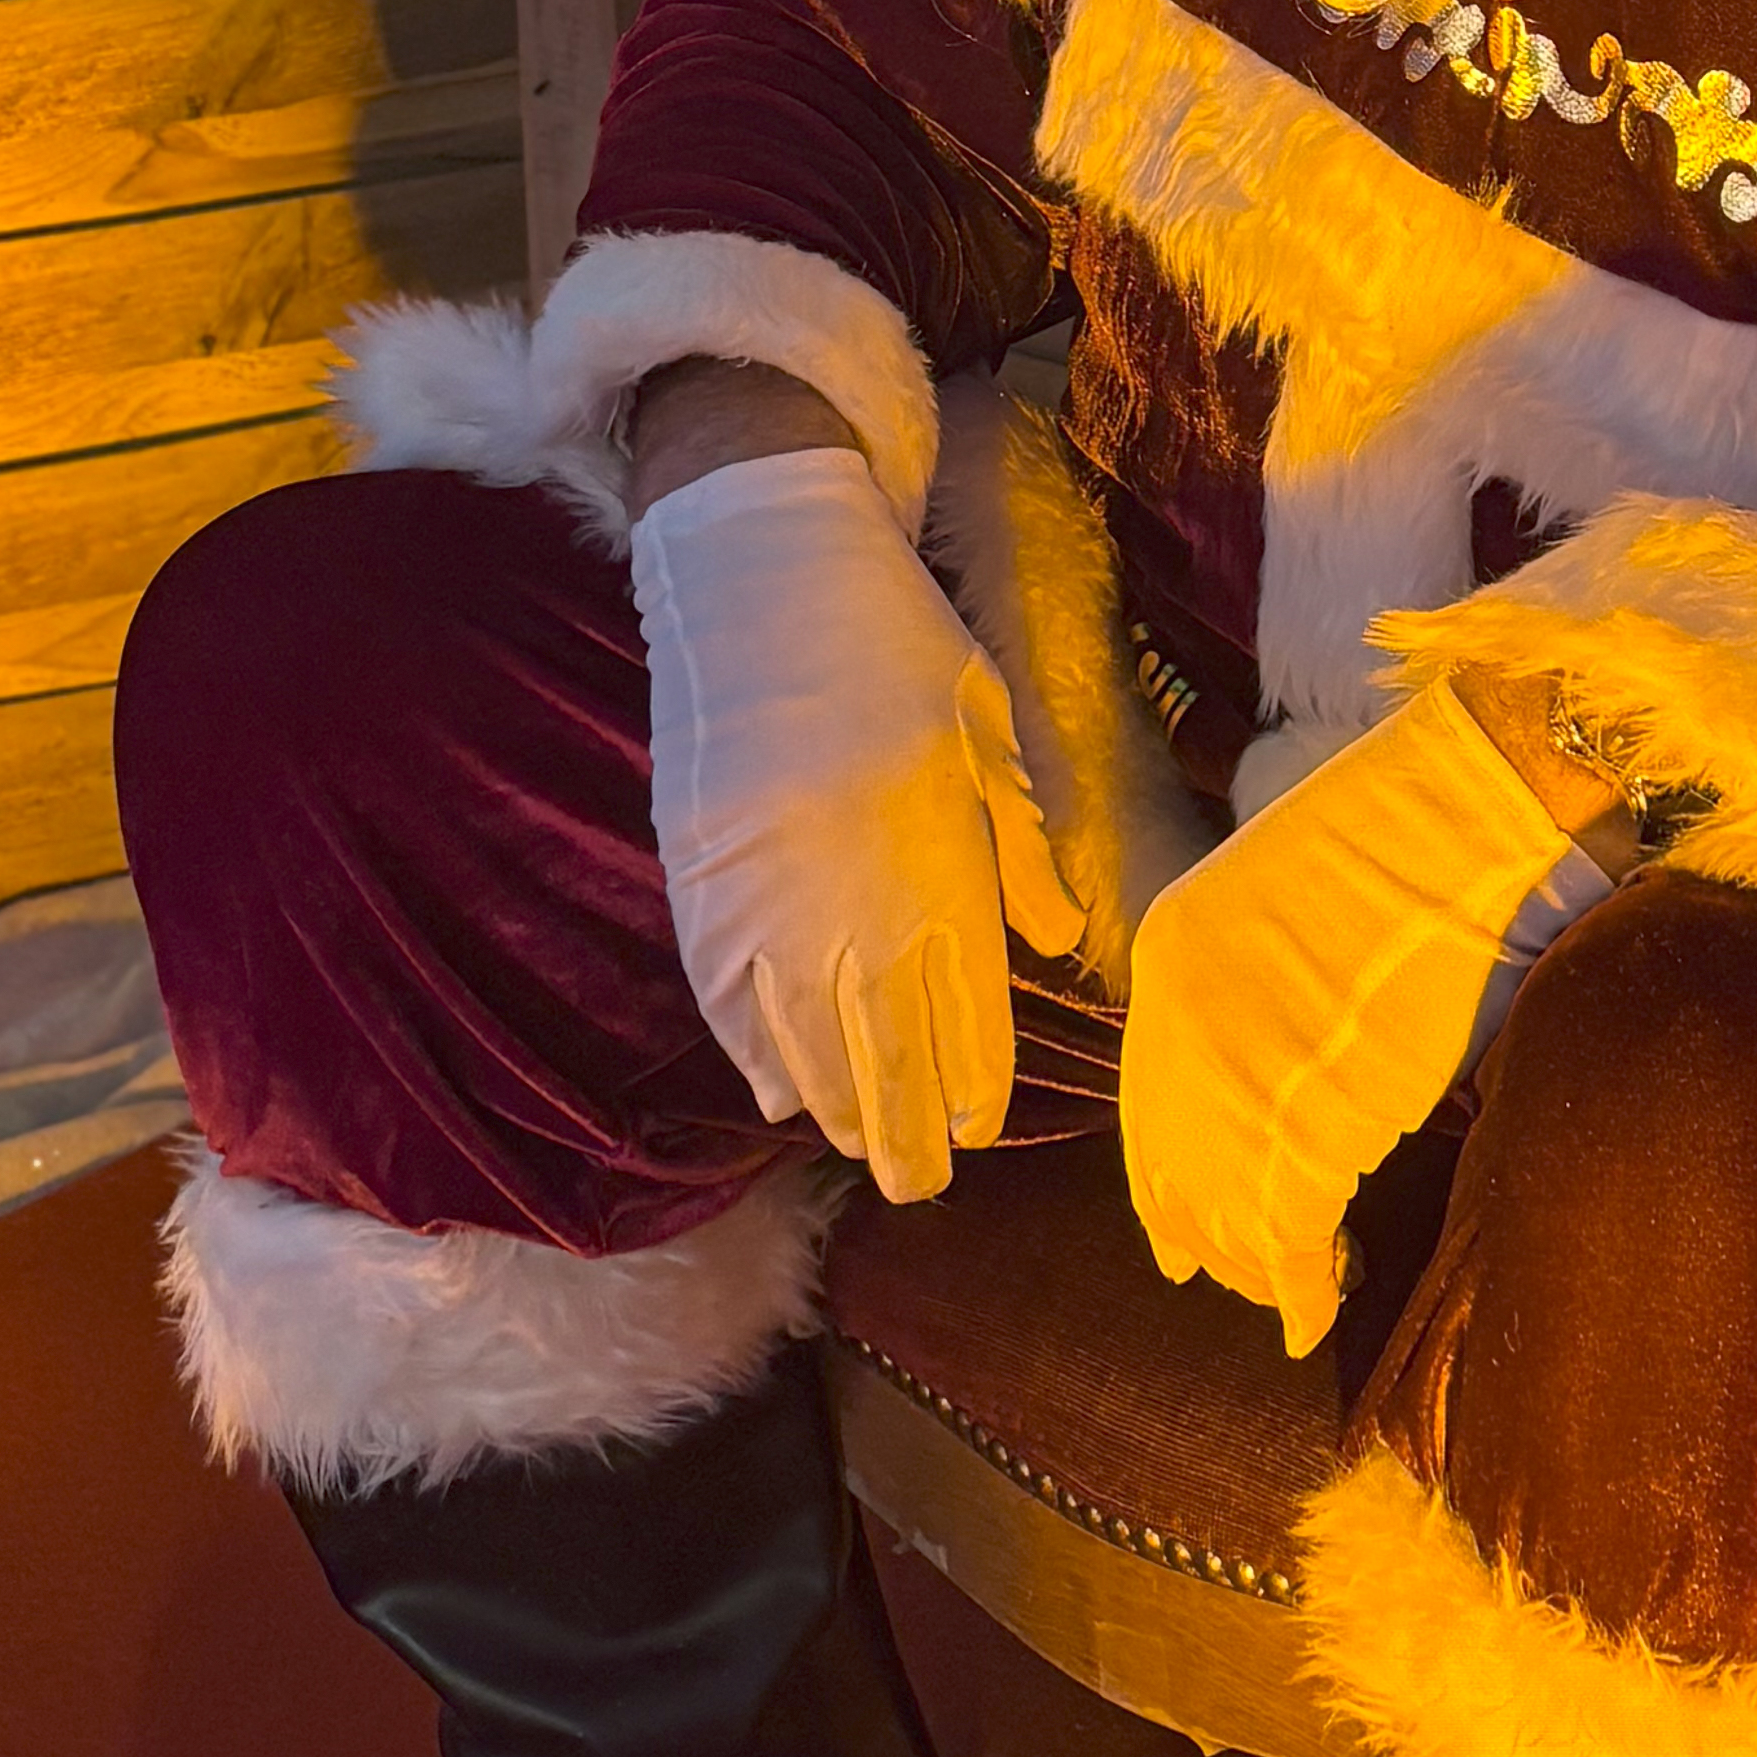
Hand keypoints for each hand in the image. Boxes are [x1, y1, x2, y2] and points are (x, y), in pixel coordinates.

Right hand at [633, 446, 1080, 1204]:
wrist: (759, 572)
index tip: (979, 1128)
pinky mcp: (700, 890)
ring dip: (835, 1108)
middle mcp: (855, 910)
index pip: (966, 1023)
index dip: (974, 1090)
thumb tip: (1055, 942)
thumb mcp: (988, 726)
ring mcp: (768, 908)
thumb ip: (1022, 845)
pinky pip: (727, 1006)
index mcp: (939, 871)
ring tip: (859, 1147)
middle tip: (920, 1184)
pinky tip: (777, 1090)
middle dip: (907, 1135)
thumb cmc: (893, 638)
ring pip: (805, 1050)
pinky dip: (754, 1057)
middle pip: (886, 1061)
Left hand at [1120, 683, 1607, 1358]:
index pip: (1151, 1100)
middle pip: (1176, 1164)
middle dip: (1210, 1238)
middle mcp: (1184, 1011)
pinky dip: (1302, 1285)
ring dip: (1258, 1267)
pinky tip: (1317, 1313)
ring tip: (1299, 1297)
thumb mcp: (1304, 912)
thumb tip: (1285, 1091)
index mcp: (1175, 950)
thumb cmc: (1427, 847)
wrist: (1491, 807)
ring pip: (1226, 1206)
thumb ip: (1271, 996)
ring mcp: (1242, 1064)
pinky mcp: (1309, 1109)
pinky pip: (1287, 1227)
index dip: (1171, 1183)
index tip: (1185, 1247)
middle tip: (1251, 1288)